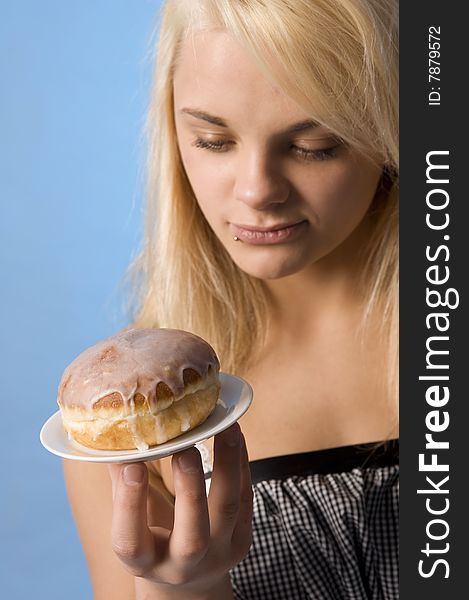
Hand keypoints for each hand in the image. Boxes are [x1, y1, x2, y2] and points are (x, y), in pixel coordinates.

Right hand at [107, 423, 252, 598]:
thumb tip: (112, 437)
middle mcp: (183, 565)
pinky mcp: (243, 538)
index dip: (129, 504)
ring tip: (224, 427)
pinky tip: (235, 434)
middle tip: (185, 448)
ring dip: (227, 464)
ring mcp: (219, 554)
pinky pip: (246, 497)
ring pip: (228, 510)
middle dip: (190, 490)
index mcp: (145, 562)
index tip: (132, 465)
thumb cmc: (152, 537)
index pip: (131, 542)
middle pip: (192, 537)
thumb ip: (121, 483)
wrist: (190, 576)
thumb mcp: (131, 520)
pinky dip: (241, 462)